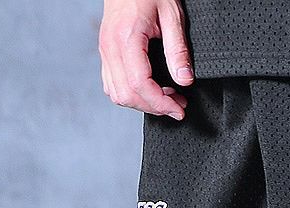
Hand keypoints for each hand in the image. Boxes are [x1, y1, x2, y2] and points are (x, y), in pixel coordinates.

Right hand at [99, 0, 193, 119]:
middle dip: (154, 107)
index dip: (160, 104)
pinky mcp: (106, 53)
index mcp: (126, 37)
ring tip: (166, 99)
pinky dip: (131, 94)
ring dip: (142, 104)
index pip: (139, 84)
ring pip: (117, 94)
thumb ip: (178, 50)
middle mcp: (111, 47)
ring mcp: (105, 51)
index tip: (179, 109)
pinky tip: (150, 90)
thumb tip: (184, 80)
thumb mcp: (172, 15)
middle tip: (176, 106)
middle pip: (126, 95)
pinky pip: (112, 85)